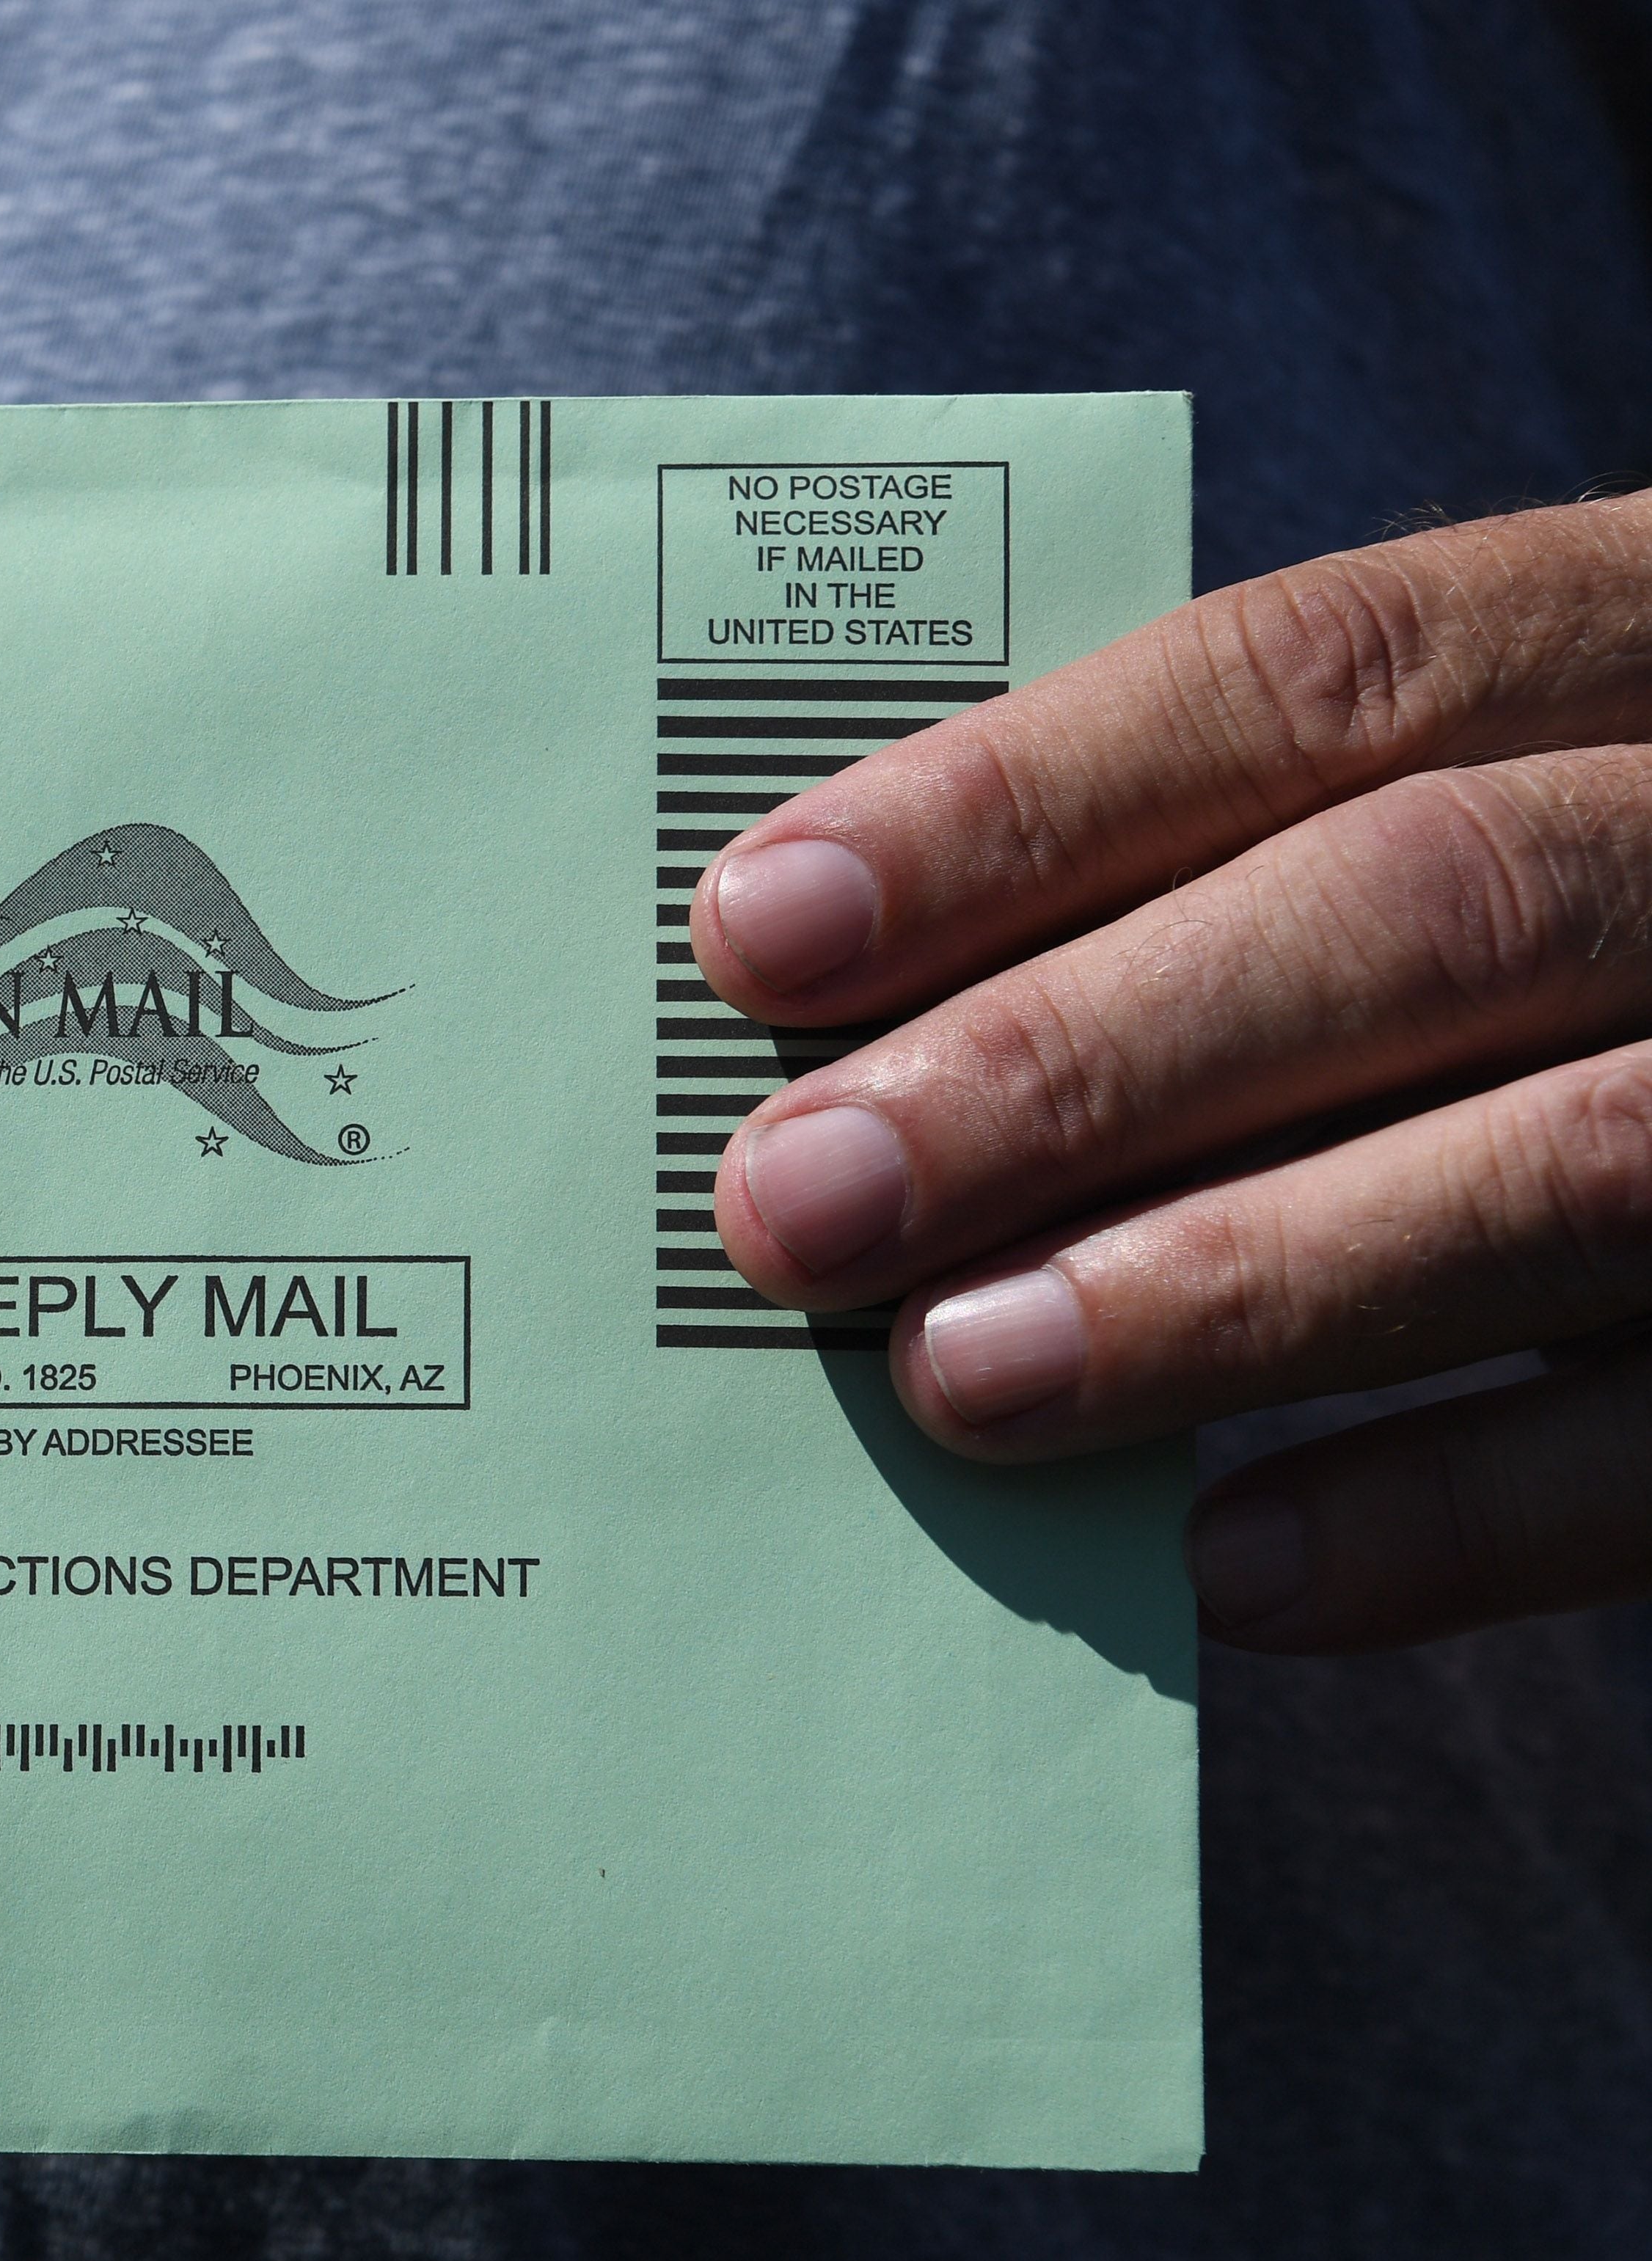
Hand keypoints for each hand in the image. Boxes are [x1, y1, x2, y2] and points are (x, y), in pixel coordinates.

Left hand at [695, 488, 1651, 1653]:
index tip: (760, 927)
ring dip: (1226, 1285)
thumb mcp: (1490, 821)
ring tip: (957, 1377)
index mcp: (1648, 635)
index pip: (1326, 672)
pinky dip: (1445, 1509)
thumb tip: (867, 1066)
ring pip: (1572, 1165)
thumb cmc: (1582, 954)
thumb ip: (1234, 895)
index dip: (1025, 801)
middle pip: (1426, 906)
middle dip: (1075, 1060)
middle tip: (799, 1200)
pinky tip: (1220, 1563)